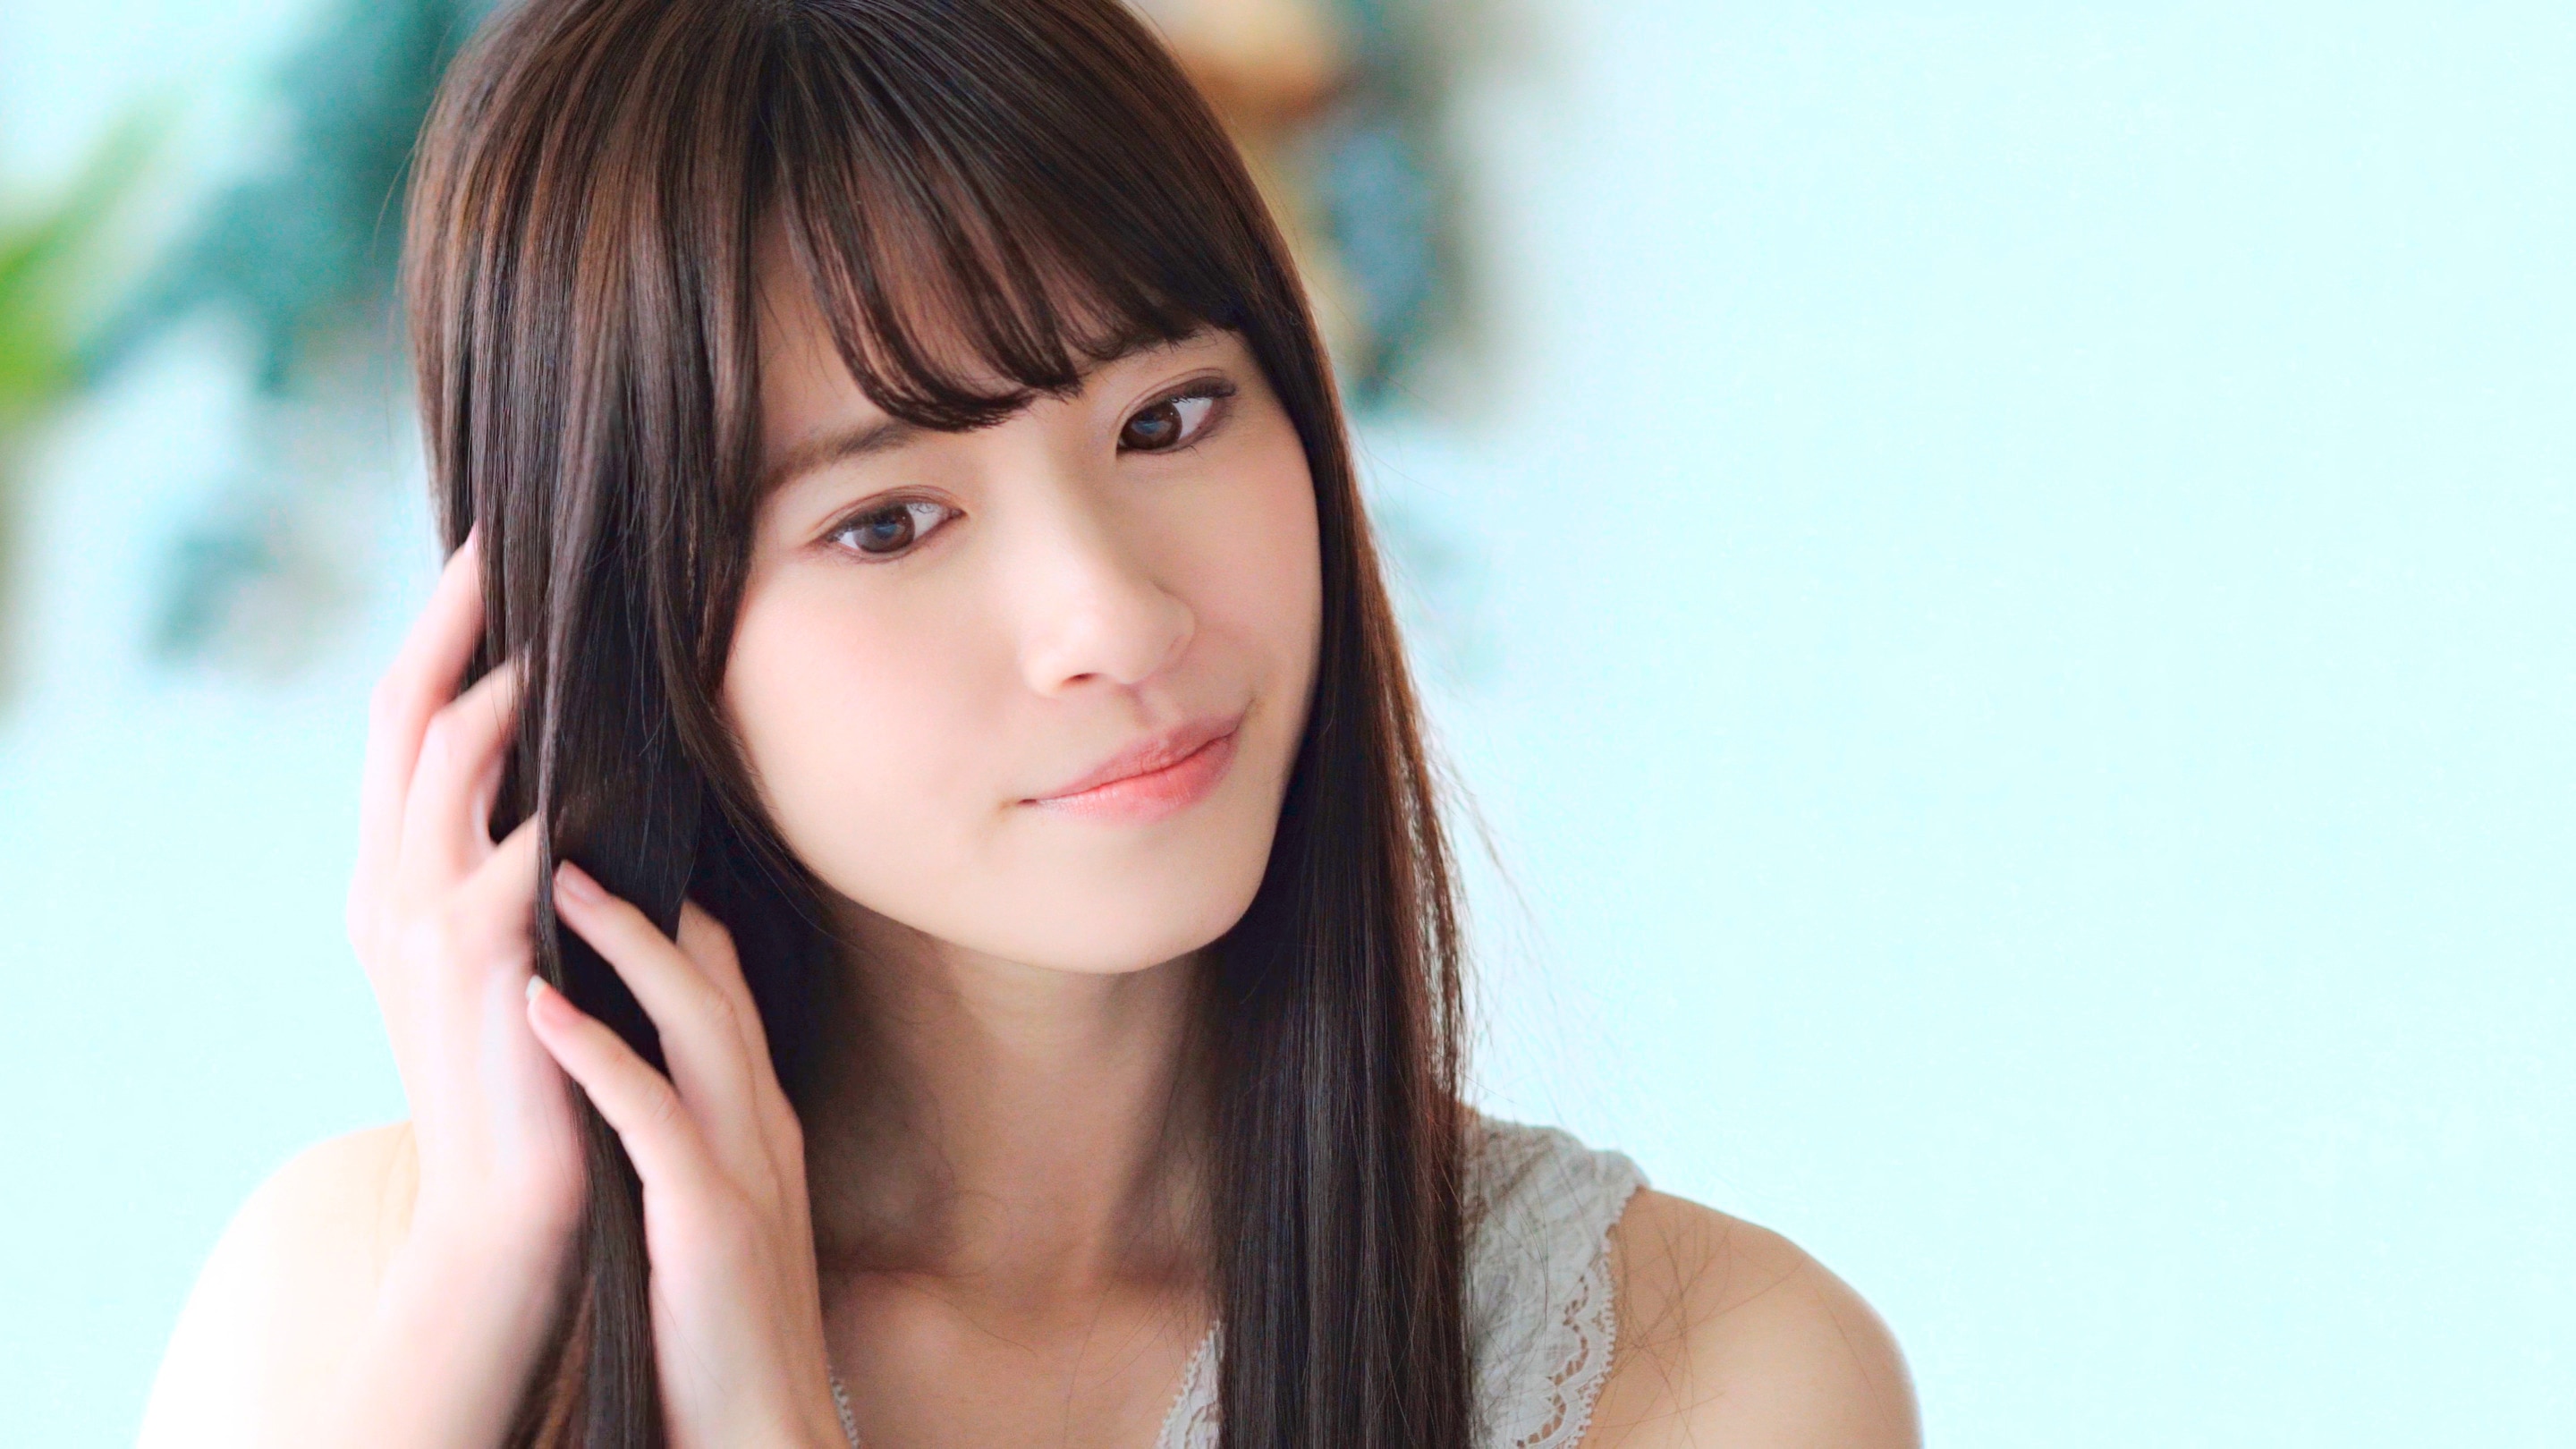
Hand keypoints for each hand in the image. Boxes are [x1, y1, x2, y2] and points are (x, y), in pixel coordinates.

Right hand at [348, 531, 586, 1259]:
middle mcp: (387, 888)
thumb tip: (577, 775)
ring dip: (504, 683)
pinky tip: (619, 746)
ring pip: (447, 761)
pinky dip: (563, 789)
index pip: (401, 730)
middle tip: (503, 542)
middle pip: (403, 718)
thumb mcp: (507, 957)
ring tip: (563, 616)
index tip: (483, 558)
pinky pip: (521, 845)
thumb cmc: (533, 1077)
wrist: (505, 1209)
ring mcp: (419, 921)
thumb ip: (515, 870)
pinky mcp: (477, 957)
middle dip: (449, 622)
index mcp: (391, 881)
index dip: (435, 639)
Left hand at [525, 863, 844, 1448]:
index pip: (725, 989)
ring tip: (549, 873)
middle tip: (574, 818)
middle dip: (651, 894)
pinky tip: (540, 1008)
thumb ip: (684, 1139)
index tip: (614, 847)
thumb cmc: (718, 1334)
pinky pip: (653, 1117)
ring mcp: (744, 1169)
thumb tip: (633, 1081)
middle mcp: (763, 1127)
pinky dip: (597, 1054)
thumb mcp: (708, 1211)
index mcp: (758, 1124)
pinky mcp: (711, 1222)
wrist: (762, 1437)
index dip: (676, 911)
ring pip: (699, 1022)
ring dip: (625, 942)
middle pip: (720, 979)